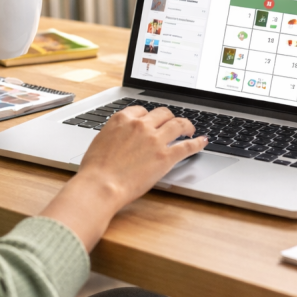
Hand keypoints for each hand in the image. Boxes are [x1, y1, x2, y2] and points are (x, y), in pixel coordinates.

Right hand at [77, 107, 207, 206]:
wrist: (100, 185)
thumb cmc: (95, 169)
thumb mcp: (100, 141)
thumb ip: (114, 134)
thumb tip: (119, 137)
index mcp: (122, 119)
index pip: (142, 110)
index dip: (149, 116)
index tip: (152, 121)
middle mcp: (141, 125)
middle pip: (162, 113)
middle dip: (168, 118)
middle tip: (172, 123)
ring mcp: (155, 140)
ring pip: (178, 124)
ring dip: (186, 125)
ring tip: (189, 129)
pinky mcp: (165, 156)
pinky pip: (186, 146)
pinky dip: (197, 142)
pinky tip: (201, 141)